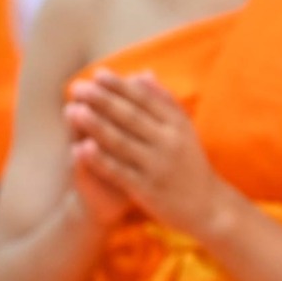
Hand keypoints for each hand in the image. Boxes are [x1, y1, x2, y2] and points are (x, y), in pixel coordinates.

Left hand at [64, 70, 234, 236]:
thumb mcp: (183, 130)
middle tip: (78, 87)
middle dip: (102, 100)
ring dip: (96, 125)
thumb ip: (164, 102)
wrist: (208, 206)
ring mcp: (157, 166)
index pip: (145, 100)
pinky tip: (79, 148)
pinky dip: (99, 160)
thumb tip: (143, 74)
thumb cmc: (189, 162)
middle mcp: (169, 142)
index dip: (120, 86)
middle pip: (130, 117)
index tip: (98, 74)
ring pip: (121, 142)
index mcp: (177, 125)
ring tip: (73, 111)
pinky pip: (118, 171)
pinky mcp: (146, 189)